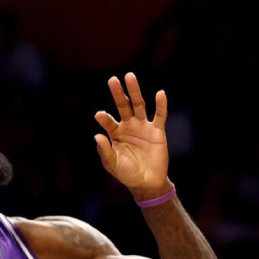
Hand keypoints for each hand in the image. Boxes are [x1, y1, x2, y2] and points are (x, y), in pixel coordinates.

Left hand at [94, 73, 170, 198]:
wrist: (147, 182)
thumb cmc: (127, 173)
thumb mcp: (112, 164)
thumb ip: (105, 151)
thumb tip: (97, 136)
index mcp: (116, 133)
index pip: (109, 121)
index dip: (104, 118)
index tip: (99, 115)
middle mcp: (129, 126)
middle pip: (123, 106)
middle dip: (118, 93)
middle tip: (113, 79)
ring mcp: (143, 127)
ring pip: (139, 105)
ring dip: (135, 91)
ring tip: (130, 77)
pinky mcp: (157, 131)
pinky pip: (160, 116)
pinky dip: (161, 105)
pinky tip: (160, 94)